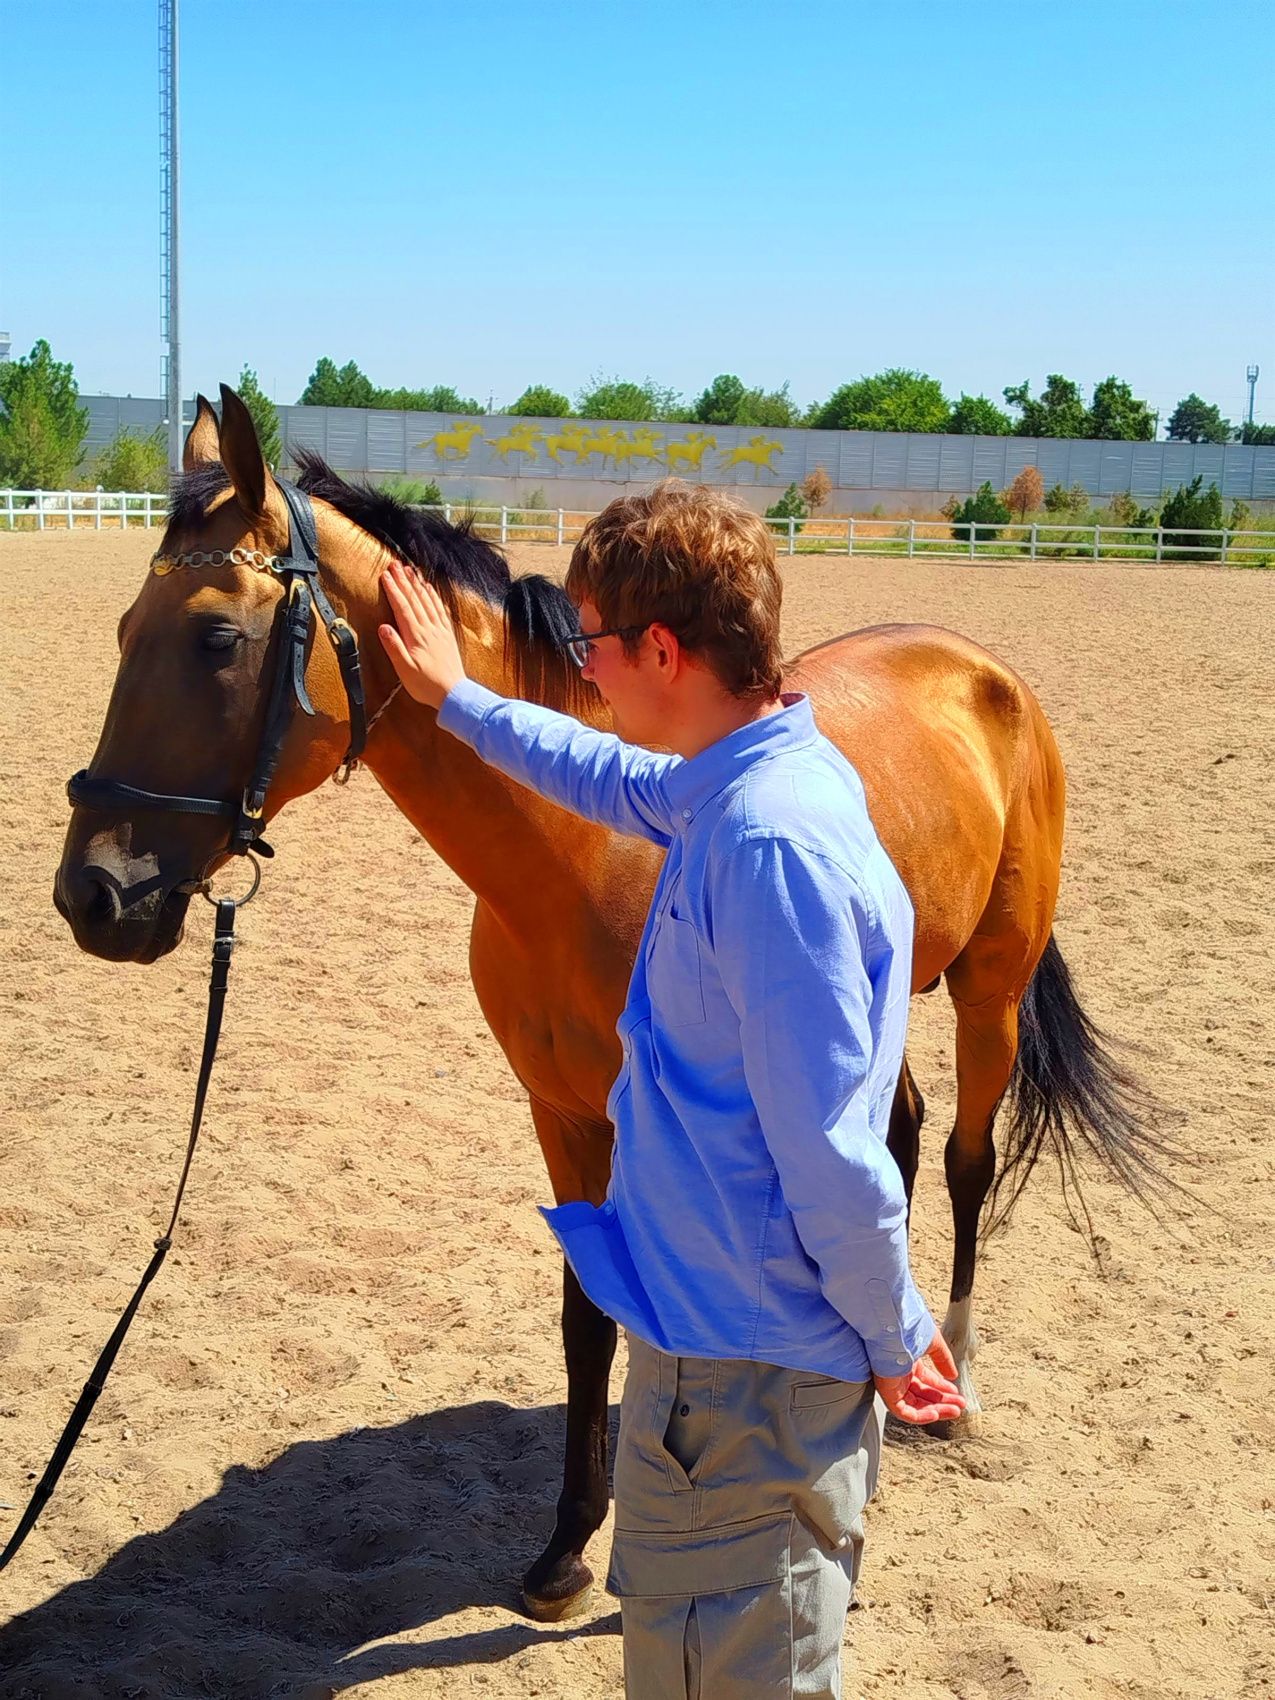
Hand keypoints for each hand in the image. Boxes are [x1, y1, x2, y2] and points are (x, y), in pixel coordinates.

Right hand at [378, 560, 466, 709]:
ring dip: (418, 584)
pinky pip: (440, 609)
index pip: (402, 607)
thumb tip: (383, 627)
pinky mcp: (447, 635)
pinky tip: (430, 589)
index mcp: (416, 636)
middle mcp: (429, 629)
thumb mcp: (405, 670)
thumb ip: (394, 647)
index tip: (385, 575)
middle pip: (415, 599)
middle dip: (404, 581)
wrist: (453, 693)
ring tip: (411, 570)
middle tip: (395, 564)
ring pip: (428, 601)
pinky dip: (434, 596)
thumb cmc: (426, 685)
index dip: (393, 590)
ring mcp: (440, 630)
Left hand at [873, 1328, 964, 1424]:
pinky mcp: (887, 1393)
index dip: (942, 1388)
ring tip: (955, 1412)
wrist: (891, 1327)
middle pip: (923, 1395)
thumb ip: (943, 1359)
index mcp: (908, 1360)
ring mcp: (893, 1384)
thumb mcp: (933, 1342)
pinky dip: (920, 1416)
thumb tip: (953, 1375)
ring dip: (936, 1410)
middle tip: (959, 1406)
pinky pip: (904, 1412)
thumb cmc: (909, 1328)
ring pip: (916, 1405)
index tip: (956, 1394)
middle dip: (943, 1402)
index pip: (926, 1380)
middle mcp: (899, 1373)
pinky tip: (936, 1414)